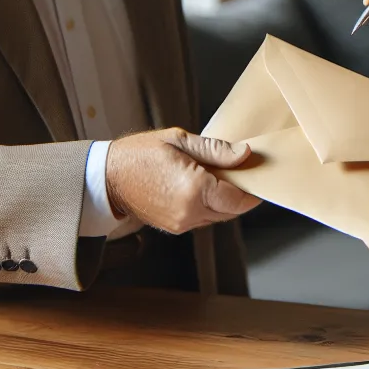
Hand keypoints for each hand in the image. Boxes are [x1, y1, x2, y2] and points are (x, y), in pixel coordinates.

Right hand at [104, 128, 260, 233]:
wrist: (107, 178)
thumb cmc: (140, 154)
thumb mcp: (180, 141)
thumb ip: (216, 150)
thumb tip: (244, 154)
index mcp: (194, 189)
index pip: (239, 198)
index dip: (253, 190)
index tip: (260, 176)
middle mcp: (190, 212)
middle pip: (232, 210)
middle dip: (241, 194)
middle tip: (243, 172)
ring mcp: (182, 223)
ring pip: (219, 216)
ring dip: (226, 200)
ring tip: (221, 176)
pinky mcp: (175, 227)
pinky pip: (204, 218)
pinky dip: (211, 205)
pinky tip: (205, 186)